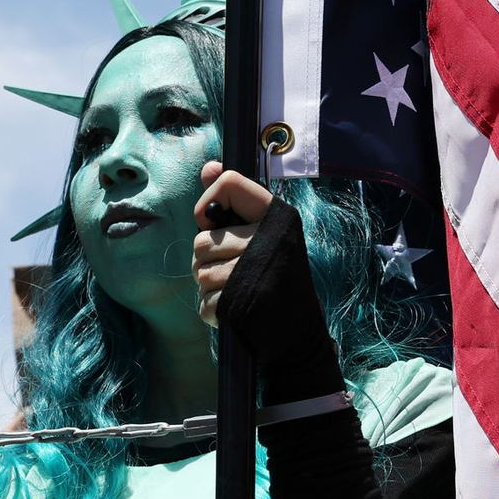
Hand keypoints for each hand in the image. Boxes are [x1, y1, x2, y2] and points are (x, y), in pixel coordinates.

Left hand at [192, 161, 273, 326]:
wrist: (298, 330)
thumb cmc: (274, 274)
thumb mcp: (261, 232)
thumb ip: (231, 200)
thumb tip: (209, 167)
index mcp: (277, 216)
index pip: (229, 183)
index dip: (210, 203)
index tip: (216, 224)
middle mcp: (268, 239)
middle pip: (201, 240)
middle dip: (208, 260)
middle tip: (234, 270)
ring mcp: (254, 272)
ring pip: (199, 273)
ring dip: (210, 287)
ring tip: (237, 290)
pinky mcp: (242, 303)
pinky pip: (204, 303)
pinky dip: (214, 312)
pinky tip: (235, 310)